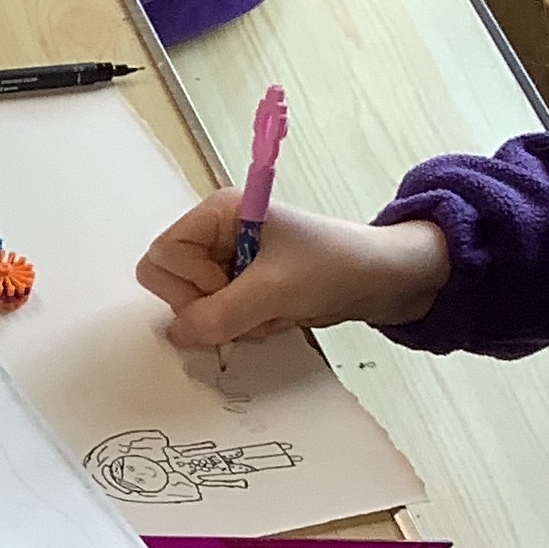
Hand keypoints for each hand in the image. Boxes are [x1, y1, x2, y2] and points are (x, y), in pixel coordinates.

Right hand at [135, 189, 449, 349]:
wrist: (387, 281)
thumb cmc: (337, 266)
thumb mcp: (273, 291)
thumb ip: (217, 315)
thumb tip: (175, 335)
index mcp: (218, 213)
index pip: (161, 257)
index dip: (190, 283)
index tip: (232, 286)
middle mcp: (217, 234)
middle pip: (171, 284)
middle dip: (209, 306)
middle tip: (251, 304)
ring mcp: (230, 263)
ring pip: (196, 309)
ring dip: (233, 322)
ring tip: (274, 309)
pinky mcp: (245, 289)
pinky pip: (220, 320)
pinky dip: (247, 327)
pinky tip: (279, 316)